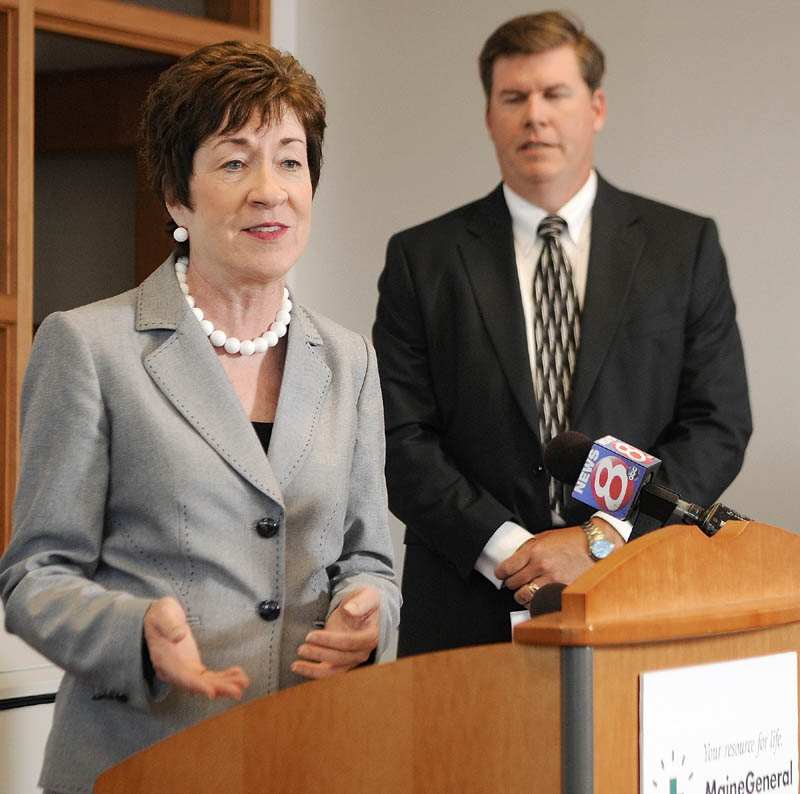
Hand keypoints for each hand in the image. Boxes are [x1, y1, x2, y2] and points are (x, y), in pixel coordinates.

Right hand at [143, 596, 249, 699]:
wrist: (158, 618)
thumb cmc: (159, 616)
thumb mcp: (163, 615)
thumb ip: (169, 626)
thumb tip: (179, 636)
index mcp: (164, 661)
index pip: (182, 677)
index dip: (197, 686)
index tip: (211, 693)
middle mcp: (174, 671)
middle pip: (197, 684)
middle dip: (218, 688)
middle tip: (238, 691)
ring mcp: (185, 670)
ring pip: (206, 683)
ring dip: (226, 684)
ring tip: (244, 681)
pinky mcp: (193, 667)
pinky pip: (209, 676)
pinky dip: (224, 676)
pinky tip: (238, 674)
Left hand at [291, 587, 379, 679]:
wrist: (362, 610)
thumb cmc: (365, 602)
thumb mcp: (367, 596)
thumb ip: (360, 602)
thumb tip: (350, 610)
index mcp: (370, 637)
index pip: (349, 642)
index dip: (330, 640)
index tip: (311, 636)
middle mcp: (362, 652)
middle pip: (340, 658)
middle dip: (319, 654)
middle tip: (301, 648)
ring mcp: (352, 660)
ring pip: (333, 671)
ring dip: (314, 670)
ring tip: (295, 665)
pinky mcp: (341, 663)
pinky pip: (328, 673)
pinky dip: (313, 673)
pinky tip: (299, 668)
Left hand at [494, 522, 622, 605]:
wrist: (595, 546)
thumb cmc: (571, 540)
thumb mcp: (544, 537)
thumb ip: (528, 549)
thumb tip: (513, 560)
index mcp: (534, 550)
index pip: (506, 567)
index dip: (500, 573)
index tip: (500, 574)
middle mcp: (541, 566)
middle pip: (513, 583)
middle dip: (511, 584)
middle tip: (514, 582)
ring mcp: (552, 580)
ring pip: (525, 596)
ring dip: (521, 595)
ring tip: (524, 591)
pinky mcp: (562, 590)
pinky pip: (542, 602)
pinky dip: (536, 602)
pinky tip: (537, 597)